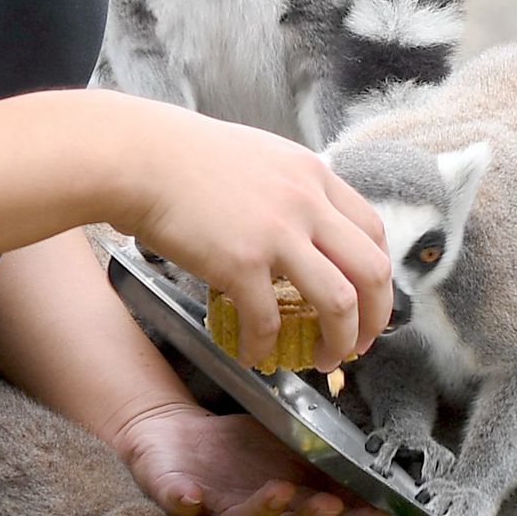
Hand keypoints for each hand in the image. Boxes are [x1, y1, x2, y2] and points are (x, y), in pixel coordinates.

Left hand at [112, 400, 391, 515]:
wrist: (181, 436)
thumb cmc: (246, 452)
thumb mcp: (297, 457)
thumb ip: (337, 472)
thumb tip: (398, 479)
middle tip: (335, 506)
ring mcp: (218, 514)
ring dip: (262, 514)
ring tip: (280, 491)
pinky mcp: (177, 496)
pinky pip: (179, 503)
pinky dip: (183, 501)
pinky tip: (190, 496)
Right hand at [116, 104, 392, 370]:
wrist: (138, 157)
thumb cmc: (183, 155)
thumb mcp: (259, 157)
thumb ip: (289, 188)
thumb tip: (300, 227)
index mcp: (313, 175)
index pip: (373, 230)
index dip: (378, 275)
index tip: (369, 300)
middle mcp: (307, 203)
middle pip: (372, 271)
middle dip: (376, 318)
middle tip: (360, 344)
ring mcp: (278, 234)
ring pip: (339, 302)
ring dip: (338, 342)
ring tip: (322, 360)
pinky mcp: (240, 263)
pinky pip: (267, 320)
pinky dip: (263, 346)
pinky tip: (250, 354)